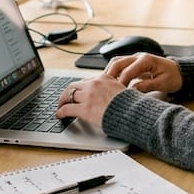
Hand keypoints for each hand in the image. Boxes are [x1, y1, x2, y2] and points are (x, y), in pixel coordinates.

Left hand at [55, 54, 181, 125]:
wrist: (134, 113)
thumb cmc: (132, 105)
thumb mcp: (123, 90)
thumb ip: (113, 89)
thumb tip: (110, 96)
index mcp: (104, 78)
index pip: (86, 81)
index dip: (79, 88)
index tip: (77, 92)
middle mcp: (94, 84)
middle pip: (74, 86)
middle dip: (67, 93)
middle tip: (64, 99)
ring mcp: (88, 96)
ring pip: (68, 95)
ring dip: (62, 101)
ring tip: (60, 107)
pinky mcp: (84, 109)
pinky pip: (67, 109)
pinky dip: (61, 112)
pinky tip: (59, 115)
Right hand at [104, 53, 181, 94]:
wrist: (180, 72)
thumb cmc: (174, 77)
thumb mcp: (162, 84)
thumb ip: (146, 87)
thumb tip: (131, 92)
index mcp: (146, 60)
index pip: (127, 71)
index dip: (120, 82)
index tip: (116, 93)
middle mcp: (139, 56)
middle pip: (117, 62)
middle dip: (109, 75)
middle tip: (104, 88)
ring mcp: (136, 58)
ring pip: (117, 62)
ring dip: (110, 73)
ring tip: (105, 86)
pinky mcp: (135, 63)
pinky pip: (121, 66)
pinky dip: (114, 73)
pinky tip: (111, 83)